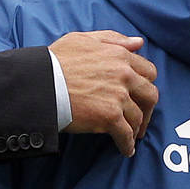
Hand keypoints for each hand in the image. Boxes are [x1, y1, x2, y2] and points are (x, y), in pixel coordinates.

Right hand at [48, 31, 157, 156]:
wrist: (39, 83)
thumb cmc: (55, 60)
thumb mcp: (82, 39)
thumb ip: (112, 39)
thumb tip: (138, 42)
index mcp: (119, 55)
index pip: (147, 71)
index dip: (145, 84)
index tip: (139, 94)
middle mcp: (124, 74)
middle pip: (150, 95)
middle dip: (148, 109)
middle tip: (141, 118)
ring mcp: (118, 96)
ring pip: (138, 117)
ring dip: (136, 128)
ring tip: (130, 135)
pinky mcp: (109, 117)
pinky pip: (126, 135)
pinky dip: (127, 144)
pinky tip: (125, 149)